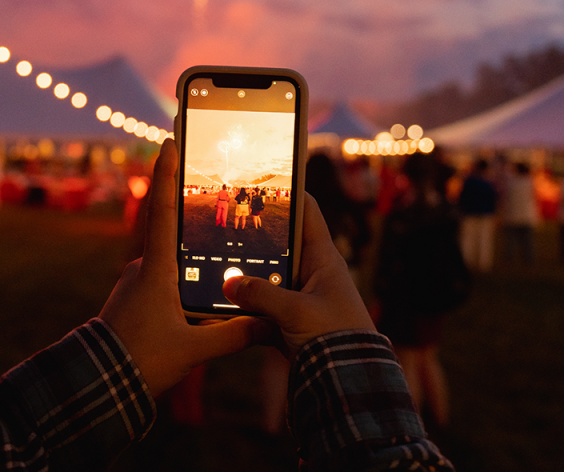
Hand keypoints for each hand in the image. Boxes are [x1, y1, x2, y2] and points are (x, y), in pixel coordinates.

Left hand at [99, 139, 268, 397]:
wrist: (96, 383)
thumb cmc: (141, 361)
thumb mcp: (193, 349)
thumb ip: (234, 335)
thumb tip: (268, 324)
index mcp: (156, 268)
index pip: (163, 209)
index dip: (166, 172)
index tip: (169, 140)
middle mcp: (143, 267)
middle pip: (168, 227)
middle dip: (186, 208)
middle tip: (207, 187)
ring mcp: (135, 282)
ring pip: (168, 259)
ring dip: (186, 252)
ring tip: (211, 253)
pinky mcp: (133, 298)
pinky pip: (161, 279)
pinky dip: (179, 277)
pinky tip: (194, 295)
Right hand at [222, 192, 374, 359]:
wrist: (349, 386)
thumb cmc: (336, 340)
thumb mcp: (297, 312)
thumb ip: (261, 295)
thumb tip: (229, 282)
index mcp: (323, 259)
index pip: (307, 212)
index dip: (289, 192)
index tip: (263, 179)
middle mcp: (311, 273)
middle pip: (279, 243)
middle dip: (254, 236)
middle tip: (224, 220)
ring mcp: (299, 298)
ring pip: (266, 276)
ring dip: (245, 275)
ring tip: (213, 260)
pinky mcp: (289, 323)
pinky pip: (261, 308)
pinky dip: (245, 307)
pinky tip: (221, 303)